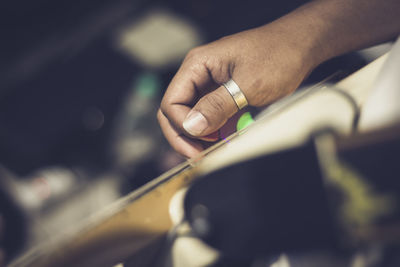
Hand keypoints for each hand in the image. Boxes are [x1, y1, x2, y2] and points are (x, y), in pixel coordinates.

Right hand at [158, 23, 314, 157]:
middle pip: (175, 112)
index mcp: (197, 65)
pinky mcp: (223, 97)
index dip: (181, 126)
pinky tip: (224, 143)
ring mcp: (210, 87)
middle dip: (184, 136)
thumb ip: (217, 105)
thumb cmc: (278, 55)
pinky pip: (209, 119)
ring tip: (213, 153)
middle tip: (199, 157)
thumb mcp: (248, 84)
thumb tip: (191, 126)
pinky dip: (214, 134)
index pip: (172, 102)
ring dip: (198, 138)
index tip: (204, 141)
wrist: (302, 47)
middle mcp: (198, 76)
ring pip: (191, 118)